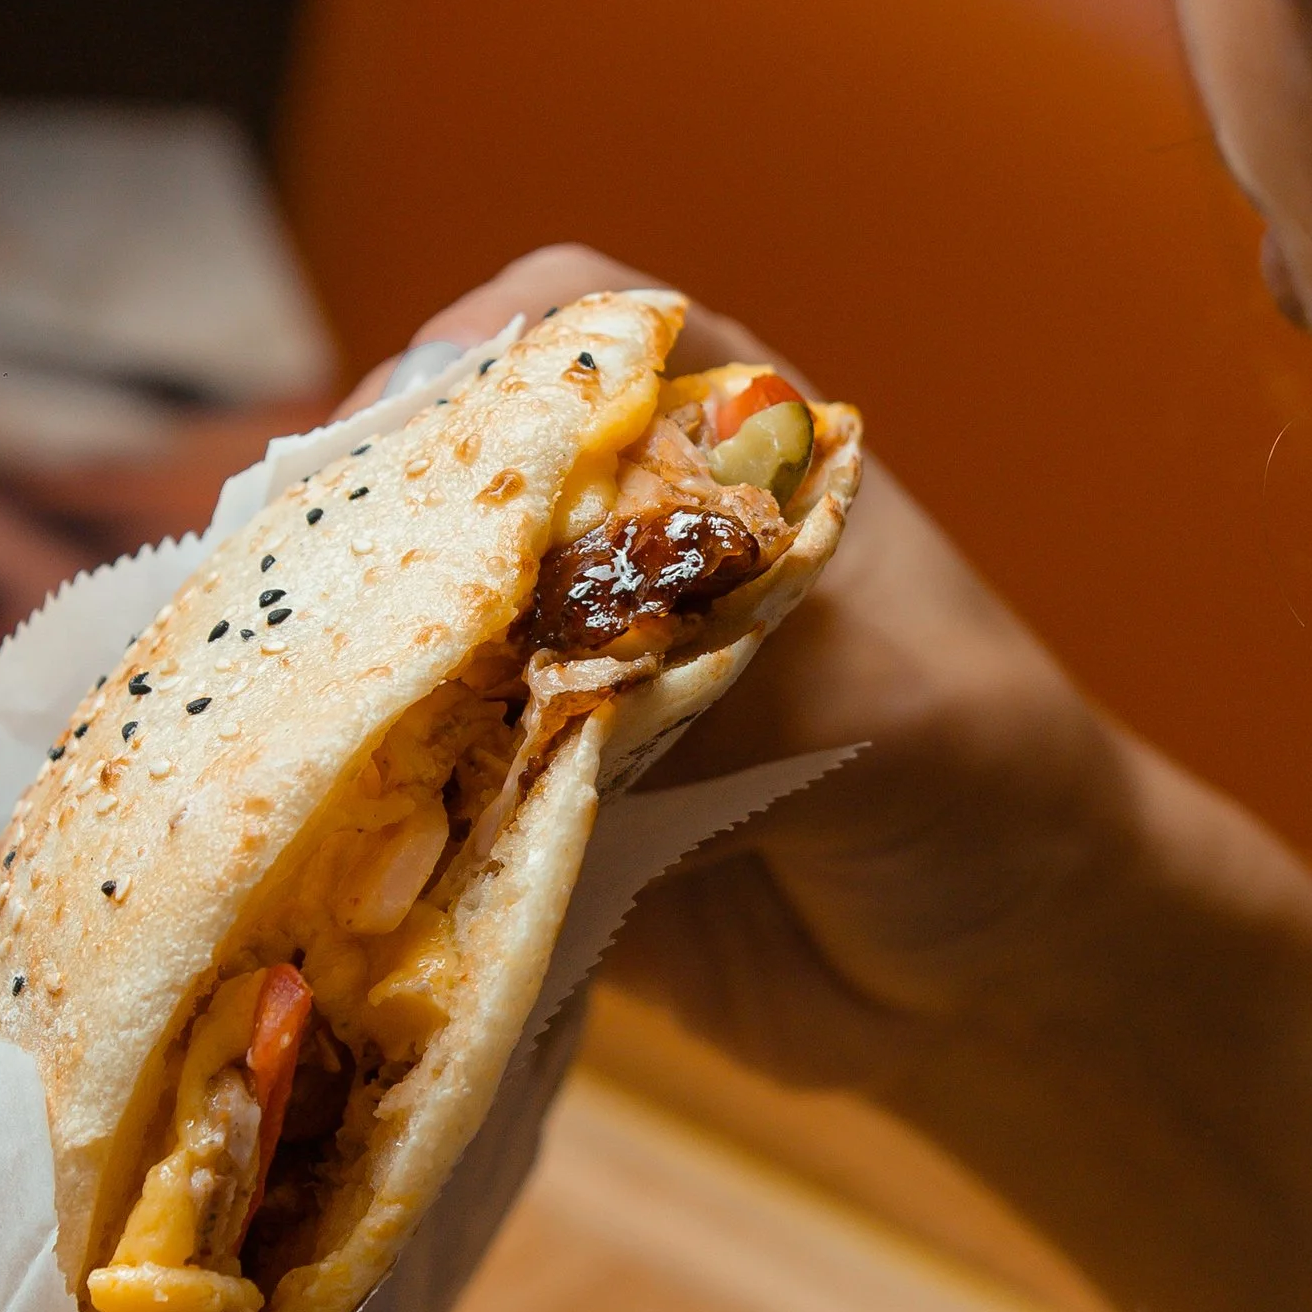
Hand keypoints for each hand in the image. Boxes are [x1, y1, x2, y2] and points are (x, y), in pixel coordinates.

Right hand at [372, 245, 1157, 1100]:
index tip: (392, 441)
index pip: (575, 338)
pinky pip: (430, 810)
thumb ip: (722, 678)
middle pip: (456, 491)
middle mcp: (627, 550)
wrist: (1018, 974)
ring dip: (357, 691)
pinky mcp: (541, 821)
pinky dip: (383, 828)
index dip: (472, 362)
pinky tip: (345, 852)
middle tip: (313, 612)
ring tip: (293, 737)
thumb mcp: (881, 703)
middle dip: (371, 540)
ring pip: (421, 652)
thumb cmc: (991, 782)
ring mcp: (571, 685)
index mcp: (725, 451)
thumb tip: (540, 701)